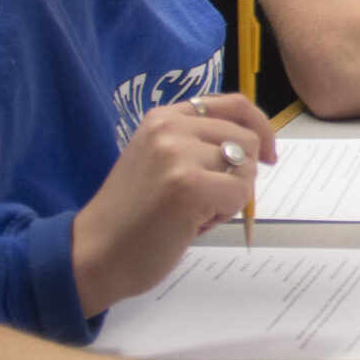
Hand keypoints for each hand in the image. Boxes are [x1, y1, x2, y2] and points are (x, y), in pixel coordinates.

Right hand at [74, 95, 279, 315]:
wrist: (93, 254)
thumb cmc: (132, 216)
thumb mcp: (160, 161)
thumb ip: (198, 144)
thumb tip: (256, 144)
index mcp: (162, 117)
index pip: (233, 105)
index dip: (259, 127)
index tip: (267, 153)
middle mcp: (169, 127)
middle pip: (247, 138)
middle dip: (239, 174)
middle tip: (204, 201)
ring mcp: (178, 154)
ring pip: (246, 167)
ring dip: (230, 196)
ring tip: (191, 212)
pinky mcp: (190, 185)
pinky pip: (240, 194)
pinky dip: (225, 214)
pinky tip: (190, 225)